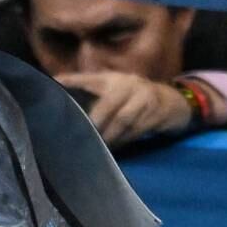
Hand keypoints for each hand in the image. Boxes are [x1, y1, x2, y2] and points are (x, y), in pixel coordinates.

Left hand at [57, 70, 192, 144]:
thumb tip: (55, 88)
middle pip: (109, 105)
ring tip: (96, 147)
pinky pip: (135, 131)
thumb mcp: (113, 88)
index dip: (73, 82)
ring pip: (123, 120)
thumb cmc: (133, 97)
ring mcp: (144, 99)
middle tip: (82, 136)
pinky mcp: (155, 114)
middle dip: (95, 122)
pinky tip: (113, 148)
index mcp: (114, 78)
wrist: (171, 102)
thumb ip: (88, 88)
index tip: (56, 89)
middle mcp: (129, 84)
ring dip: (109, 135)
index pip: (89, 79)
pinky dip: (123, 140)